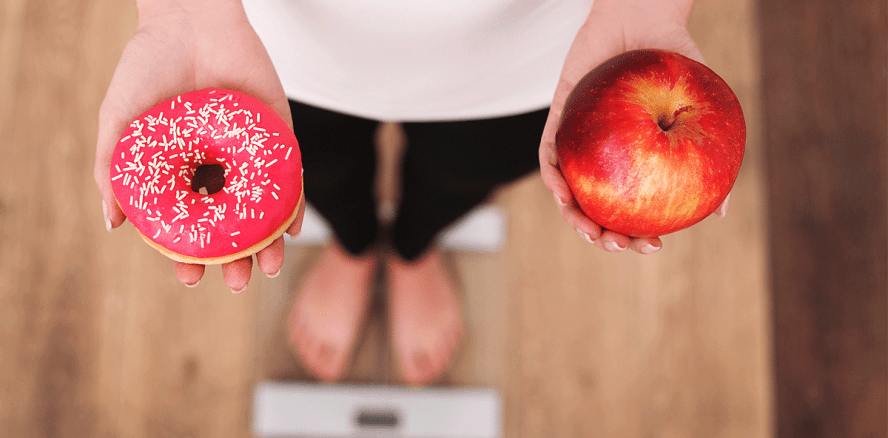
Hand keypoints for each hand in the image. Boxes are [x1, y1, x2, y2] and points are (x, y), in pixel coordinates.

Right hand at [94, 0, 303, 290]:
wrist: (188, 21)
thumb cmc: (147, 69)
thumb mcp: (120, 121)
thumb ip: (112, 170)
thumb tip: (113, 224)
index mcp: (183, 173)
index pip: (190, 225)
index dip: (190, 255)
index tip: (189, 278)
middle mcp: (218, 170)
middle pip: (231, 226)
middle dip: (234, 260)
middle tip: (237, 282)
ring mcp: (249, 156)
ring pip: (262, 210)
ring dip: (266, 243)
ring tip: (265, 268)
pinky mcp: (278, 137)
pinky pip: (290, 177)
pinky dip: (292, 205)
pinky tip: (289, 231)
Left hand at [539, 0, 727, 253]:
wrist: (645, 18)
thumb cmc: (675, 63)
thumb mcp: (699, 111)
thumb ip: (707, 157)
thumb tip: (721, 212)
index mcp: (635, 162)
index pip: (632, 210)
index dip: (637, 235)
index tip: (652, 246)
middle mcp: (605, 157)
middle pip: (596, 209)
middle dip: (603, 237)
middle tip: (618, 245)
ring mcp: (580, 141)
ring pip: (569, 191)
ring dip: (574, 217)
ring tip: (590, 231)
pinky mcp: (558, 119)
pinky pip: (549, 154)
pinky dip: (553, 176)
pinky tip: (563, 191)